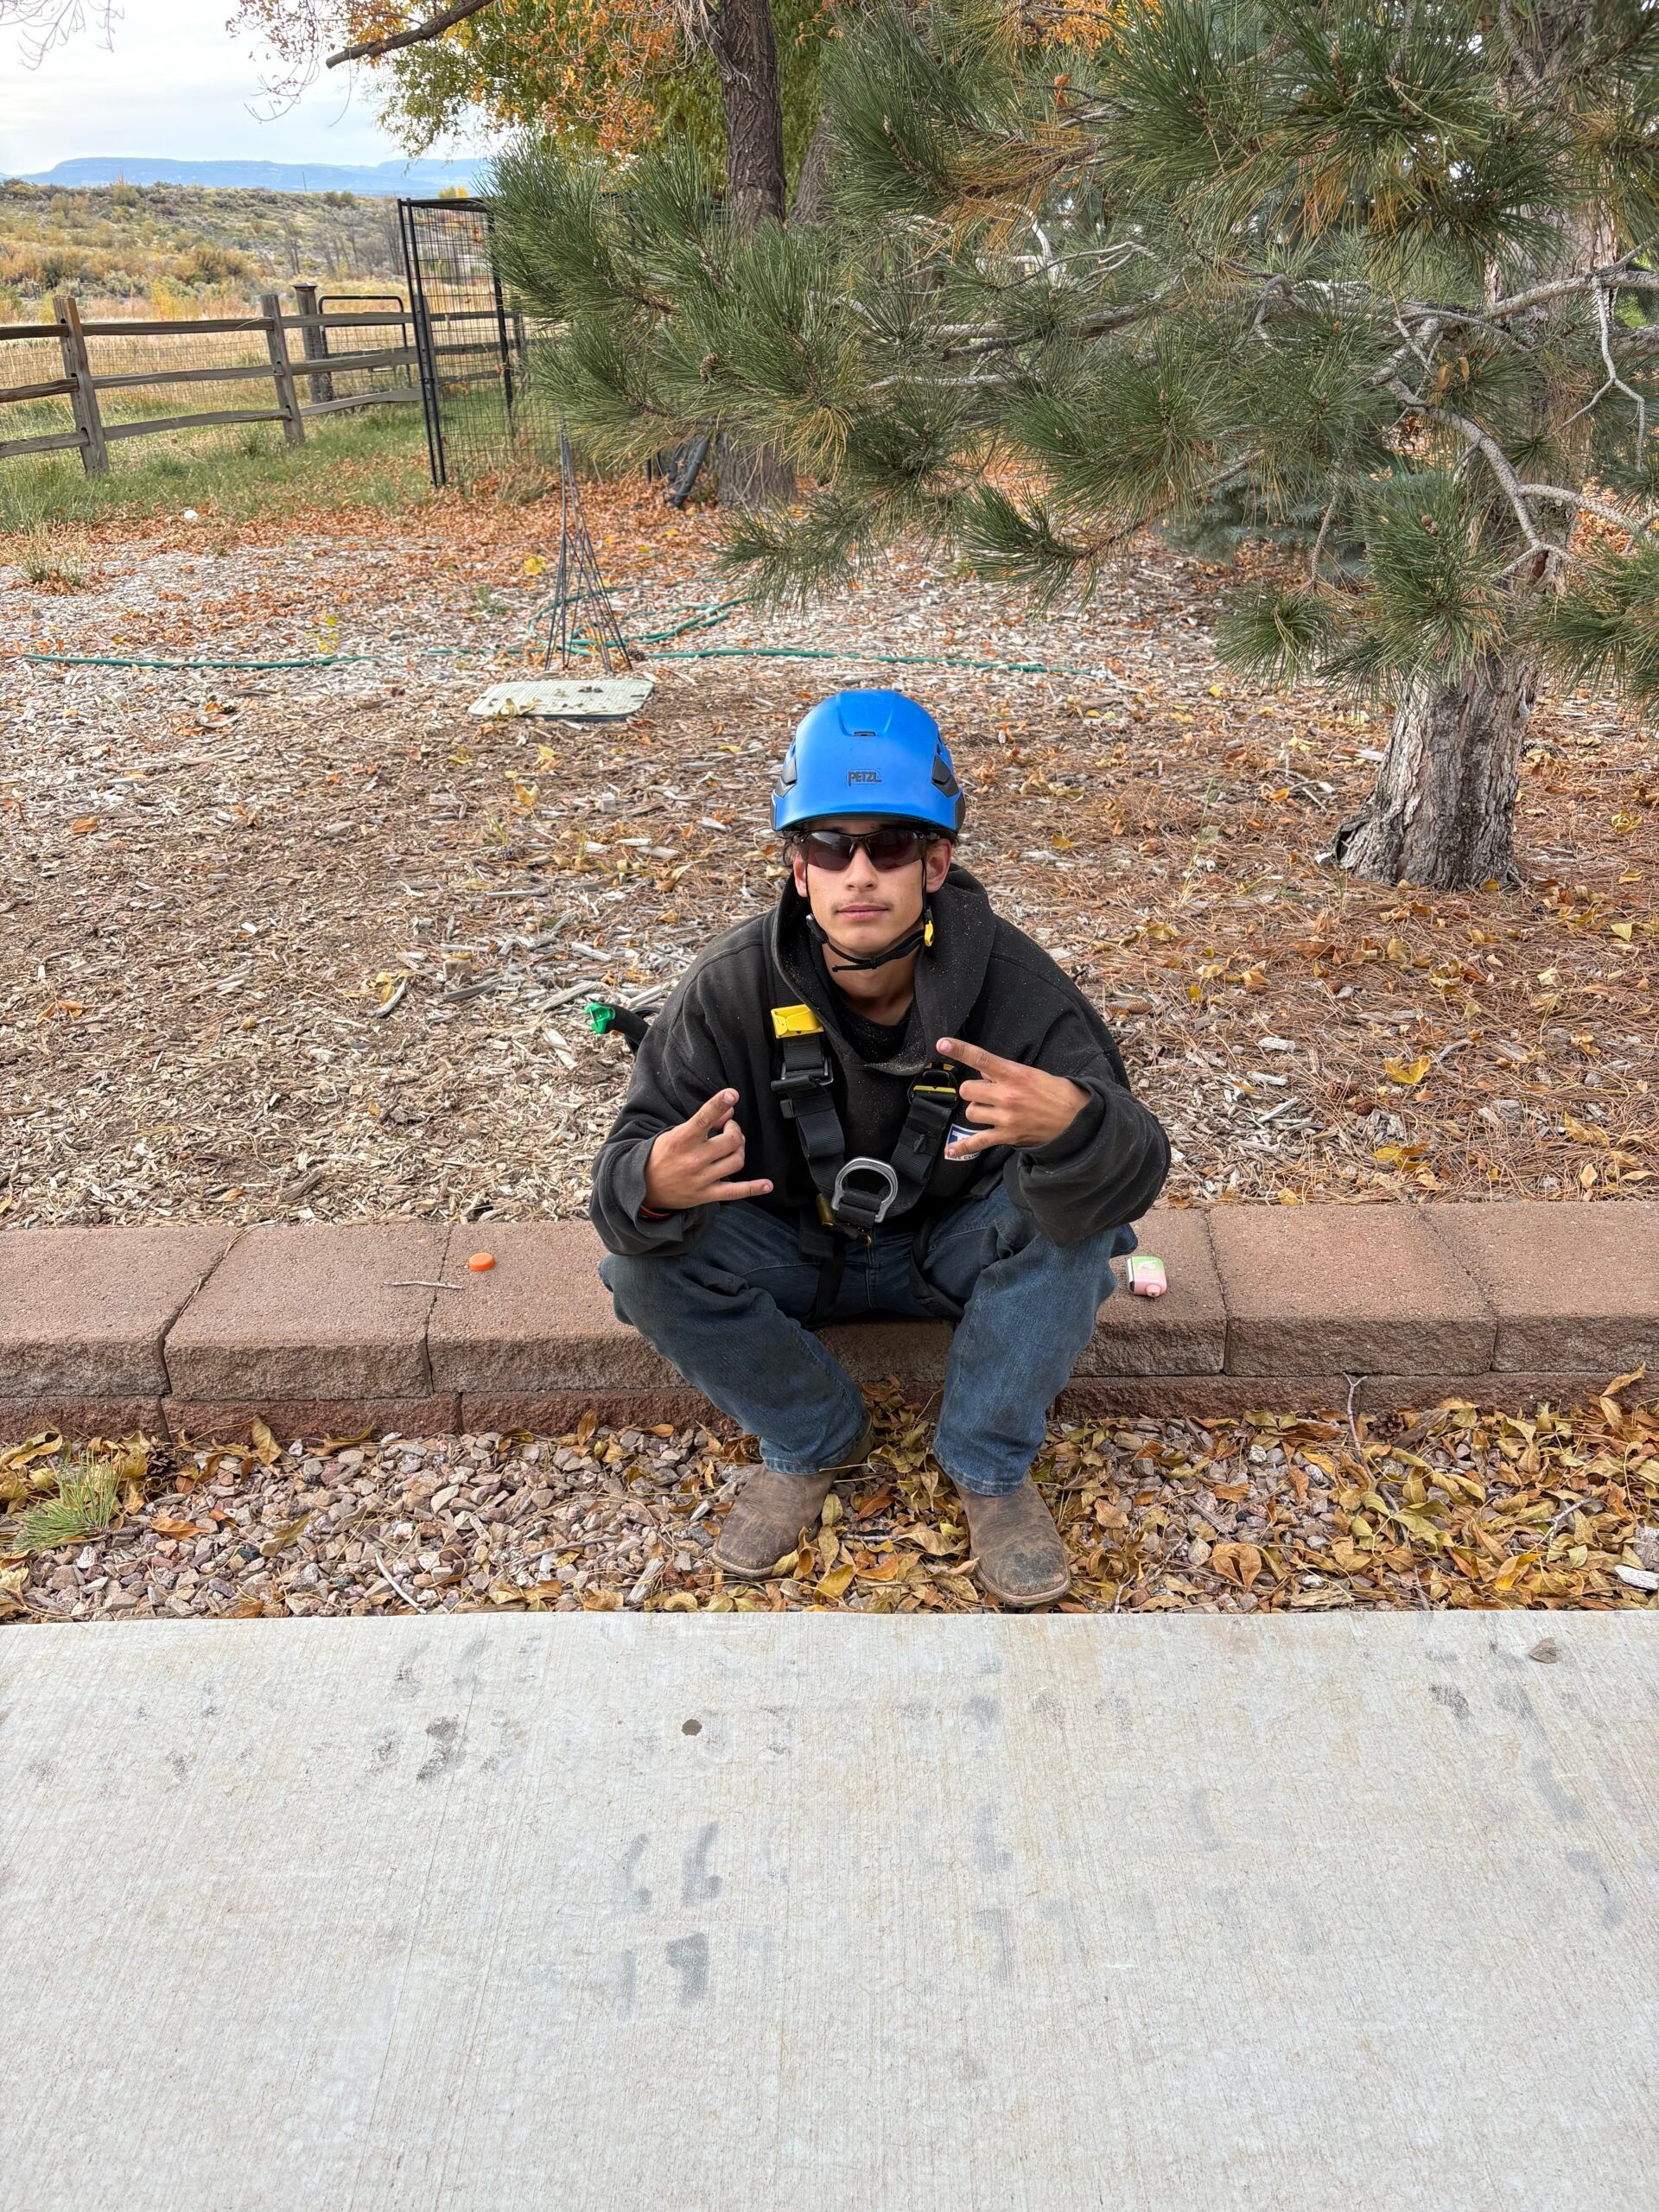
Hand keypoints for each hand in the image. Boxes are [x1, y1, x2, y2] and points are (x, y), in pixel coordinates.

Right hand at [644, 1090, 773, 1210]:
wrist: (643, 1187)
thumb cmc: (662, 1155)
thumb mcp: (676, 1133)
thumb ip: (704, 1121)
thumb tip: (729, 1108)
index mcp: (682, 1140)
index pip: (703, 1118)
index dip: (719, 1104)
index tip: (732, 1094)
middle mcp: (693, 1159)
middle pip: (731, 1140)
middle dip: (735, 1130)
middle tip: (729, 1129)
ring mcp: (701, 1178)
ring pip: (736, 1161)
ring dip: (740, 1150)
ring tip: (733, 1147)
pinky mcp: (706, 1194)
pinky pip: (736, 1191)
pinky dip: (754, 1188)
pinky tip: (767, 1184)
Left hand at [937, 1038, 1089, 1156]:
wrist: (1076, 1119)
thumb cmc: (1055, 1093)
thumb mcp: (1032, 1074)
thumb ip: (1005, 1073)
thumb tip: (983, 1072)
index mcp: (1014, 1075)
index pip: (981, 1059)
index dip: (960, 1050)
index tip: (942, 1043)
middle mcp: (1007, 1096)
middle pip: (968, 1090)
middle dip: (974, 1090)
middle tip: (988, 1091)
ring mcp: (1005, 1118)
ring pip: (971, 1112)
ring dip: (977, 1110)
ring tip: (993, 1110)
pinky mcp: (1007, 1136)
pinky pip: (978, 1141)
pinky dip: (963, 1146)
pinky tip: (951, 1150)